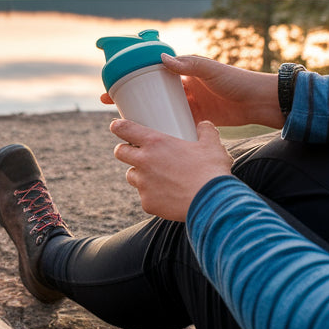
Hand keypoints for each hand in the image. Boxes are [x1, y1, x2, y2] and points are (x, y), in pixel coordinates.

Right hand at [100, 54, 283, 128]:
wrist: (259, 103)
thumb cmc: (236, 82)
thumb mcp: (211, 70)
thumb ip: (190, 64)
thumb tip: (164, 59)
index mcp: (186, 71)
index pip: (153, 72)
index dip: (134, 76)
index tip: (116, 83)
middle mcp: (186, 86)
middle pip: (153, 92)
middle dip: (133, 97)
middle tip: (111, 105)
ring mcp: (191, 104)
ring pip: (162, 109)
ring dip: (146, 115)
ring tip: (125, 123)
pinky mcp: (198, 119)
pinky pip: (176, 123)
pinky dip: (164, 128)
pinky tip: (151, 137)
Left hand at [110, 118, 232, 221]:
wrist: (211, 202)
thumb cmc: (211, 170)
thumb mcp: (212, 145)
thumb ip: (205, 131)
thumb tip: (204, 125)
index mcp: (155, 142)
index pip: (125, 129)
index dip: (118, 126)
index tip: (117, 126)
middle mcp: (144, 162)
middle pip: (120, 152)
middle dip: (124, 150)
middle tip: (136, 153)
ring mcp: (143, 184)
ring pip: (131, 176)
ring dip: (139, 174)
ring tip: (156, 176)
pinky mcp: (147, 203)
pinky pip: (145, 197)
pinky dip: (153, 195)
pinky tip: (168, 196)